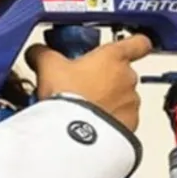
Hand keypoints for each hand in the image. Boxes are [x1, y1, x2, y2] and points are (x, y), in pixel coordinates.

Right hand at [25, 35, 153, 131]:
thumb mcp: (48, 67)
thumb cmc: (68, 95)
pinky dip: (113, 121)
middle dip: (107, 79)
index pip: (139, 43)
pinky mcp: (131, 125)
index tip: (130, 47)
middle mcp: (128, 77)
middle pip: (124, 73)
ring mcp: (132, 102)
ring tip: (86, 109)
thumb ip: (44, 54)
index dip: (136, 44)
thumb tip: (37, 51)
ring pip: (124, 98)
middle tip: (85, 86)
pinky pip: (124, 119)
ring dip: (110, 101)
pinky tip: (94, 125)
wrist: (73, 134)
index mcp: (113, 57)